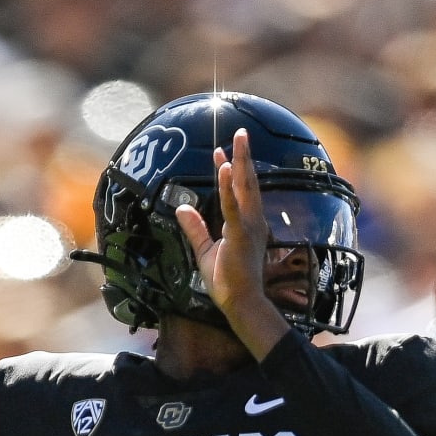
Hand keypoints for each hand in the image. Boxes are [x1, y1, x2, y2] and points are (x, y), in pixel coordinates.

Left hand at [174, 128, 270, 320]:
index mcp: (247, 225)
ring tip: (238, 139)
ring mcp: (248, 227)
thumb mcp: (206, 250)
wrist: (241, 303)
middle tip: (242, 133)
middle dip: (244, 156)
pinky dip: (228, 187)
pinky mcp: (240, 235)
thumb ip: (196, 228)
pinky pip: (232, 206)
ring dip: (241, 162)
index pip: (240, 191)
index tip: (221, 153)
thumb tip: (182, 208)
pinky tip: (224, 168)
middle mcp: (253, 221)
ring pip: (245, 187)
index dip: (231, 170)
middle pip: (248, 182)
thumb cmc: (228, 282)